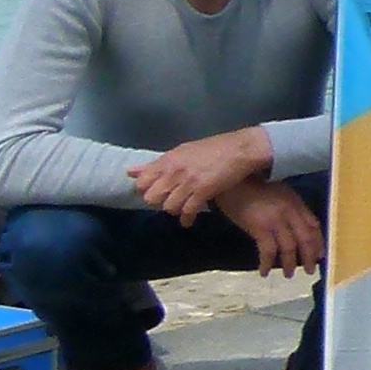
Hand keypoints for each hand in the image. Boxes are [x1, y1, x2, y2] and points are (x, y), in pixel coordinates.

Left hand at [127, 126, 271, 223]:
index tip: (156, 192)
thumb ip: (156, 165)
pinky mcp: (203, 191)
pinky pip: (187, 211)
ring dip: (174, 210)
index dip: (147, 190)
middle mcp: (174, 171)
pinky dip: (187, 219)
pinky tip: (189, 220)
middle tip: (169, 200)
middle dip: (159, 202)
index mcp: (167, 160)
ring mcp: (188, 182)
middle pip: (152, 198)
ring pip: (168, 207)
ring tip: (182, 208)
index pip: (142, 182)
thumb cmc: (212, 148)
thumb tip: (130, 172)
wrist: (240, 149)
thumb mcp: (181, 152)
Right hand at [214, 176, 323, 271]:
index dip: (318, 242)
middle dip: (309, 257)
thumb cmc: (251, 185)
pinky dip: (267, 263)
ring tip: (288, 275)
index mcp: (295, 202)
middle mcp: (289, 211)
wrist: (231, 180)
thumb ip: (288, 207)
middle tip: (310, 271)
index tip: (320, 255)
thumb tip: (294, 226)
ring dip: (290, 264)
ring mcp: (275, 220)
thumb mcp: (277, 192)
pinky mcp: (259, 227)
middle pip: (305, 238)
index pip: (313, 225)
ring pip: (289, 247)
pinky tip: (264, 272)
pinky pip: (268, 251)